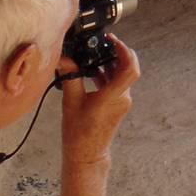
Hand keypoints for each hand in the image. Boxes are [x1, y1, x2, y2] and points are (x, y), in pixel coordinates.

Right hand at [59, 35, 140, 167]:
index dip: (125, 51)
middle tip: (103, 44)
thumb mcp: (71, 102)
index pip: (131, 69)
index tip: (113, 41)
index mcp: (113, 96)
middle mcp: (123, 97)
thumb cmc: (78, 132)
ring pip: (122, 76)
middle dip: (117, 54)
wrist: (86, 154)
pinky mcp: (118, 105)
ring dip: (111, 64)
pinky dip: (108, 75)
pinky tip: (92, 71)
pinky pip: (117, 85)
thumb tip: (64, 58)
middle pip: (128, 69)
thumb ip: (70, 77)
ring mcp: (122, 102)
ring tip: (94, 55)